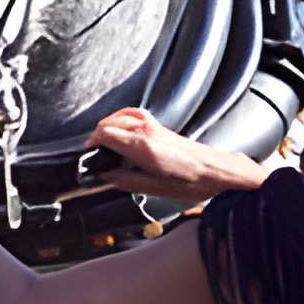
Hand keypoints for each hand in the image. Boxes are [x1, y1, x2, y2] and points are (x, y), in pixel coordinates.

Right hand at [88, 107, 256, 203]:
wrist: (214, 171)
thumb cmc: (191, 182)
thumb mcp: (154, 189)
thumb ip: (125, 180)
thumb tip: (107, 175)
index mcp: (143, 148)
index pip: (105, 134)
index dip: (92, 144)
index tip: (89, 156)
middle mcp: (147, 132)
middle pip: (109, 124)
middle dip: (97, 137)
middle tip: (95, 154)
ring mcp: (154, 125)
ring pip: (119, 116)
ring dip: (108, 126)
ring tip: (104, 143)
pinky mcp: (159, 125)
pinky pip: (132, 114)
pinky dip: (121, 119)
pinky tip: (120, 128)